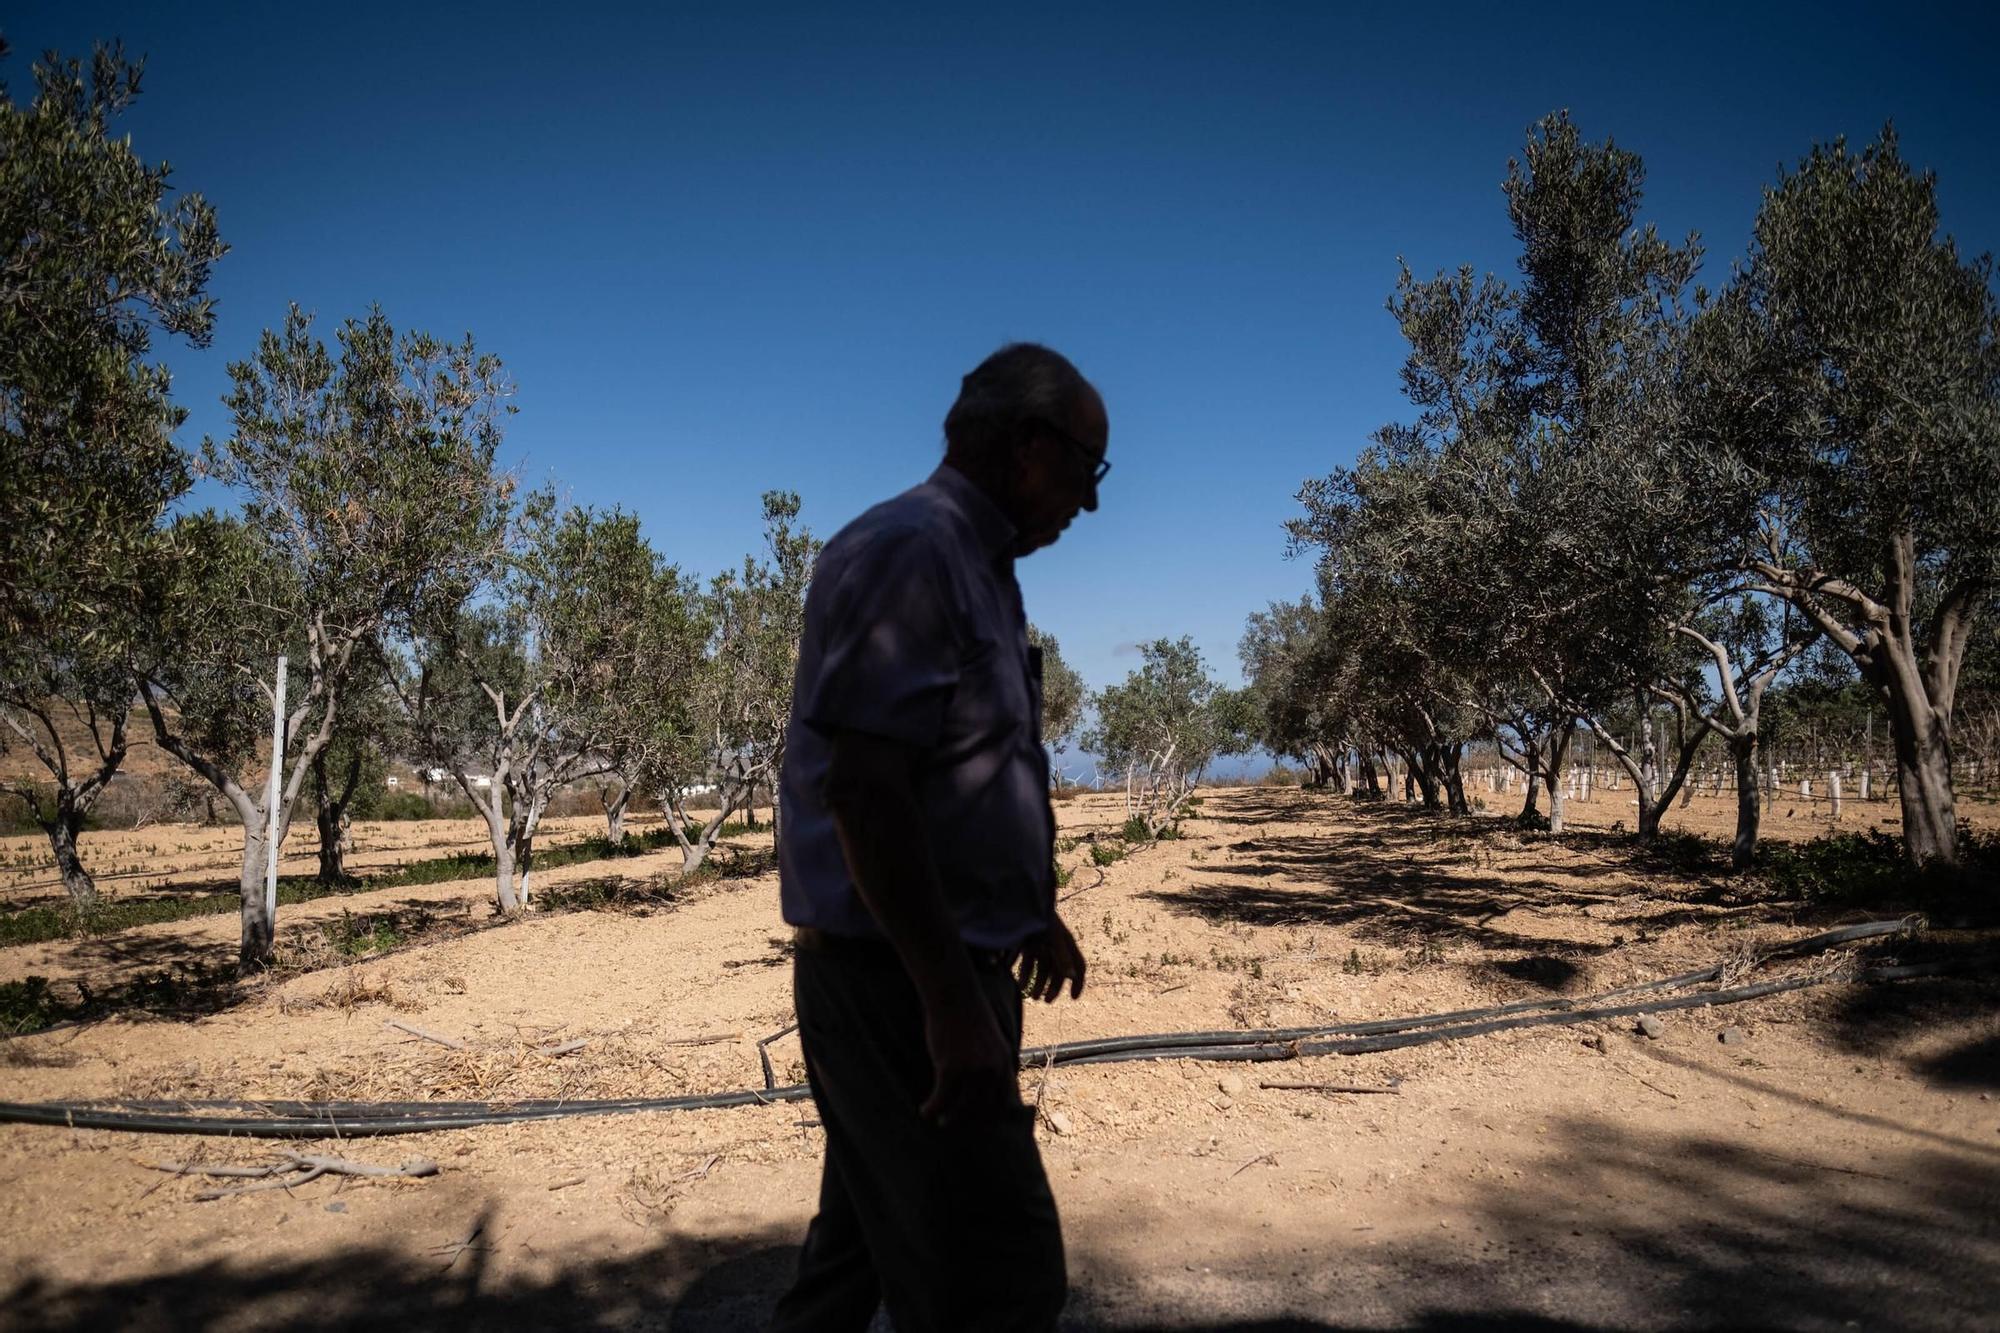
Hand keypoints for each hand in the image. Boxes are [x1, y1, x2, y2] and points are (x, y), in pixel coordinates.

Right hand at [919, 996, 1016, 1125]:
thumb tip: (987, 1084)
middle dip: (967, 1121)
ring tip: (938, 1120)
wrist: (954, 994)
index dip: (989, 1116)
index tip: (976, 1123)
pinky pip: (941, 1099)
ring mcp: (973, 1071)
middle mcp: (993, 1070)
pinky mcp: (951, 1068)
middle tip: (952, 1123)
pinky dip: (932, 1109)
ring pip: (961, 1109)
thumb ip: (993, 1062)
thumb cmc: (968, 1014)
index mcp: (1005, 1063)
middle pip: (982, 1110)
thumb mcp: (990, 1039)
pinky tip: (924, 1110)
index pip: (1003, 1102)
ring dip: (948, 1119)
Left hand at [1013, 914, 1086, 1002]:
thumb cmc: (1042, 918)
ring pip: (1041, 969)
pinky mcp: (1026, 943)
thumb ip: (1062, 957)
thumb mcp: (1053, 938)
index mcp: (1066, 944)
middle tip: (1045, 1001)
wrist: (1021, 901)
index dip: (1078, 983)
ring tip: (1029, 995)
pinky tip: (1017, 984)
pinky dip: (1023, 973)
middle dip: (1052, 988)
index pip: (1079, 966)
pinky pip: (1026, 962)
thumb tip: (1072, 976)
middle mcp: (1055, 946)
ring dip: (1037, 984)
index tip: (1073, 998)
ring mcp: (1040, 944)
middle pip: (1058, 972)